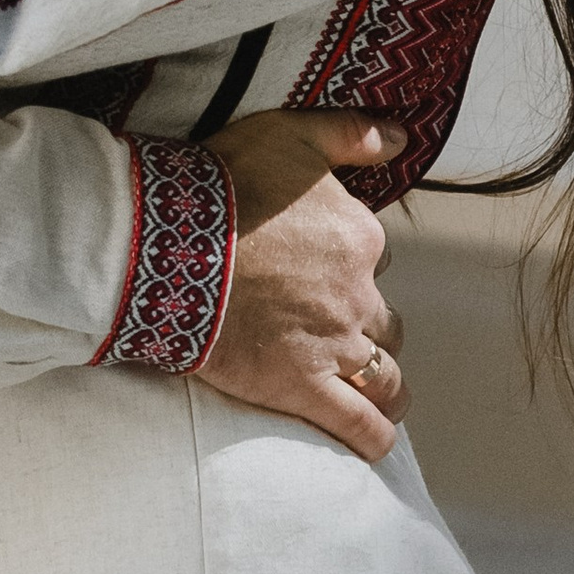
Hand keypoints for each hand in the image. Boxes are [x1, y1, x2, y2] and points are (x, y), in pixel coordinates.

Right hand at [194, 107, 409, 462]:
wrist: (171, 242)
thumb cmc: (225, 182)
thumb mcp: (290, 133)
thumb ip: (350, 133)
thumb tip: (402, 137)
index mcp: (360, 237)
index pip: (374, 260)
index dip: (346, 264)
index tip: (314, 266)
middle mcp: (358, 295)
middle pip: (384, 320)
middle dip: (366, 325)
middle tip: (330, 325)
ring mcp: (334, 346)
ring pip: (385, 376)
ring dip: (384, 384)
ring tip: (375, 390)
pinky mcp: (304, 388)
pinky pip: (359, 426)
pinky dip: (373, 436)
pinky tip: (374, 439)